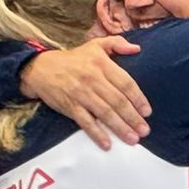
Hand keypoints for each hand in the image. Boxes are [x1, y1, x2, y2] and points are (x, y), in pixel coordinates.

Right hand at [21, 39, 149, 149]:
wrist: (41, 69)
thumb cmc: (73, 59)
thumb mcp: (95, 45)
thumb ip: (117, 44)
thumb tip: (137, 49)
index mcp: (101, 63)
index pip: (125, 83)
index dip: (138, 98)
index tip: (147, 112)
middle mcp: (92, 78)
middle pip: (117, 101)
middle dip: (133, 118)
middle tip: (144, 130)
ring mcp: (81, 94)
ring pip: (105, 113)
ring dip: (120, 128)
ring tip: (133, 139)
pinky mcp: (70, 106)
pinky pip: (86, 122)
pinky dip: (97, 134)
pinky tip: (107, 144)